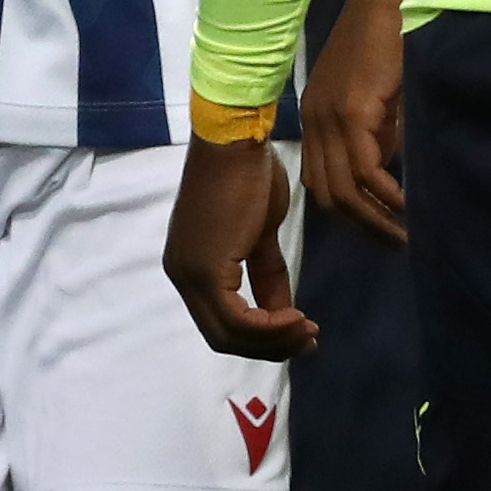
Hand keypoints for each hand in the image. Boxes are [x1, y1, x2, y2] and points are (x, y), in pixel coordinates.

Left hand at [162, 132, 315, 360]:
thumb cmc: (249, 176)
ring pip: (229, 334)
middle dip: (268, 347)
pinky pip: (237, 318)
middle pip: (222, 337)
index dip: (261, 337)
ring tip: (308, 331)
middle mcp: (181, 276)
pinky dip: (270, 326)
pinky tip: (297, 318)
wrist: (236, 143)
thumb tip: (283, 312)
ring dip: (274, 340)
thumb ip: (266, 275)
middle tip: (308, 342)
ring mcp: (189, 274)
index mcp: (190, 266)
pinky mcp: (204, 270)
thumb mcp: (261, 234)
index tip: (299, 331)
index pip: (220, 322)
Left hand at [301, 0, 408, 245]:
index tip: (379, 229)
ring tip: (404, 232)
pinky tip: (405, 202)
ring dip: (374, 216)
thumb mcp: (377, 96)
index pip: (320, 181)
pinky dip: (384, 191)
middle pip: (327, 194)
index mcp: (316, 117)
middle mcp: (315, 120)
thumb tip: (387, 169)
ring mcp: (329, 116)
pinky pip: (363, 166)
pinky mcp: (351, 109)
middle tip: (395, 242)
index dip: (349, 213)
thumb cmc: (388, 37)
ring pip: (343, 187)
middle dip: (362, 225)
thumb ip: (377, 132)